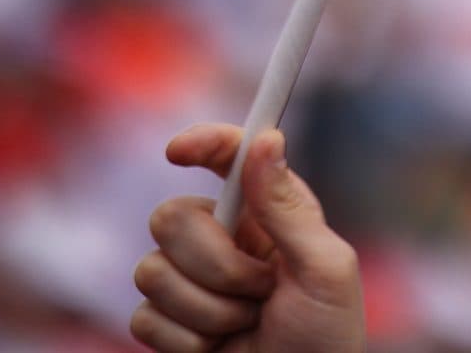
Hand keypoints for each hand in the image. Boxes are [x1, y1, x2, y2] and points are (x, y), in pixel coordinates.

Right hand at [132, 125, 363, 352]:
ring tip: (248, 325)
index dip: (203, 144)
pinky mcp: (167, 324)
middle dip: (215, 263)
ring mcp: (190, 283)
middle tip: (261, 291)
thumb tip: (265, 139)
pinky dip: (187, 340)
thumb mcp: (325, 269)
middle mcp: (224, 239)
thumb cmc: (327, 337)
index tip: (179, 151)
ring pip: (150, 271)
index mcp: (268, 215)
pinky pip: (143, 318)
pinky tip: (220, 349)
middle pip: (170, 217)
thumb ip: (288, 208)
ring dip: (208, 309)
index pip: (227, 161)